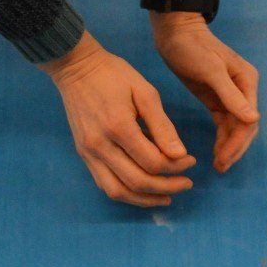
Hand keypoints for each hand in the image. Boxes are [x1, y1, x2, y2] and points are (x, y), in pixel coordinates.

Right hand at [40, 32, 195, 206]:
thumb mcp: (145, 92)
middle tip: (186, 182)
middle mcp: (100, 146)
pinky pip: (105, 184)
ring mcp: (88, 153)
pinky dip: (126, 193)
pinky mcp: (83, 155)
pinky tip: (143, 191)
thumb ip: (162, 126)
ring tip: (167, 196)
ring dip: (145, 199)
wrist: (76, 67)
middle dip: (166, 187)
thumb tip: (180, 155)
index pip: (153, 162)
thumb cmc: (115, 75)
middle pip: (137, 182)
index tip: (190, 160)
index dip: (176, 167)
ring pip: (118, 191)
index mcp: (118, 127)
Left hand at [151, 11, 259, 172]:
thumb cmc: (192, 47)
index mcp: (247, 82)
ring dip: (229, 146)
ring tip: (218, 165)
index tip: (224, 159)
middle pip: (246, 127)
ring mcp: (231, 95)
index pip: (248, 120)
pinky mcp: (217, 98)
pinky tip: (216, 152)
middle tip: (220, 167)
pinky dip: (222, 138)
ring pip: (235, 128)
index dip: (238, 142)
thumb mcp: (210, 70)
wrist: (175, 32)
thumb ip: (231, 95)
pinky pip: (224, 123)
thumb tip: (253, 119)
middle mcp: (243, 90)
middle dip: (235, 148)